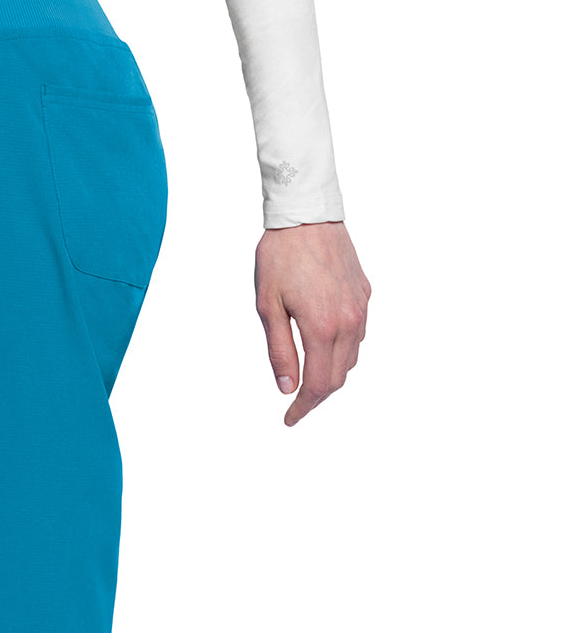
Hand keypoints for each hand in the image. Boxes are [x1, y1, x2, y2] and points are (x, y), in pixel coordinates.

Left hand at [254, 221, 370, 426]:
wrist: (306, 214)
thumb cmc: (280, 257)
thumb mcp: (268, 307)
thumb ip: (280, 352)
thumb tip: (287, 388)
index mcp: (322, 327)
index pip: (319, 385)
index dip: (304, 407)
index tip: (290, 418)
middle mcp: (348, 321)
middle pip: (338, 378)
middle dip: (317, 396)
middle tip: (296, 404)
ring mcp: (360, 307)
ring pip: (351, 358)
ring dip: (331, 374)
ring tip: (309, 377)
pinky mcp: (364, 294)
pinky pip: (358, 334)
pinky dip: (342, 350)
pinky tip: (325, 346)